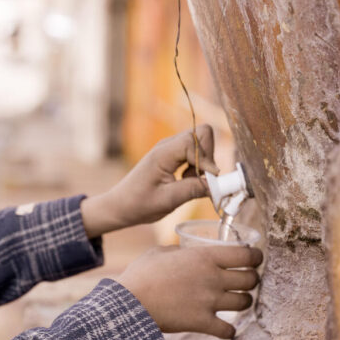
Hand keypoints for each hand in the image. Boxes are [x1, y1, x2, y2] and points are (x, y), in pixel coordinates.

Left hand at [81, 125, 217, 237]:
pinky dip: (196, 165)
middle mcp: (167, 145)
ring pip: (200, 142)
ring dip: (202, 162)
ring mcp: (170, 148)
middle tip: (198, 179)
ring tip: (188, 182)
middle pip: (202, 133)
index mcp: (163, 153)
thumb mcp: (168, 200)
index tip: (209, 180)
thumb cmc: (139, 204)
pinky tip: (185, 180)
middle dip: (207, 156)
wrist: (121, 205)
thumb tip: (218, 185)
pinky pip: (194, 152)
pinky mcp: (173, 155)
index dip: (206, 159)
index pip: (196, 140)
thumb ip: (194, 190)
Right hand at [116, 244, 261, 338]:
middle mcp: (213, 278)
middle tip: (245, 281)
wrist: (129, 303)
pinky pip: (228, 330)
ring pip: (245, 303)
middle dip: (251, 279)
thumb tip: (184, 252)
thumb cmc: (141, 274)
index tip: (254, 260)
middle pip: (251, 279)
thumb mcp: (160, 252)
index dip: (256, 258)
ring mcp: (209, 301)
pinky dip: (229, 330)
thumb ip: (178, 251)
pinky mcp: (202, 323)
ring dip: (243, 302)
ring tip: (235, 301)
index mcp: (205, 257)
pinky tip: (224, 328)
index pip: (247, 256)